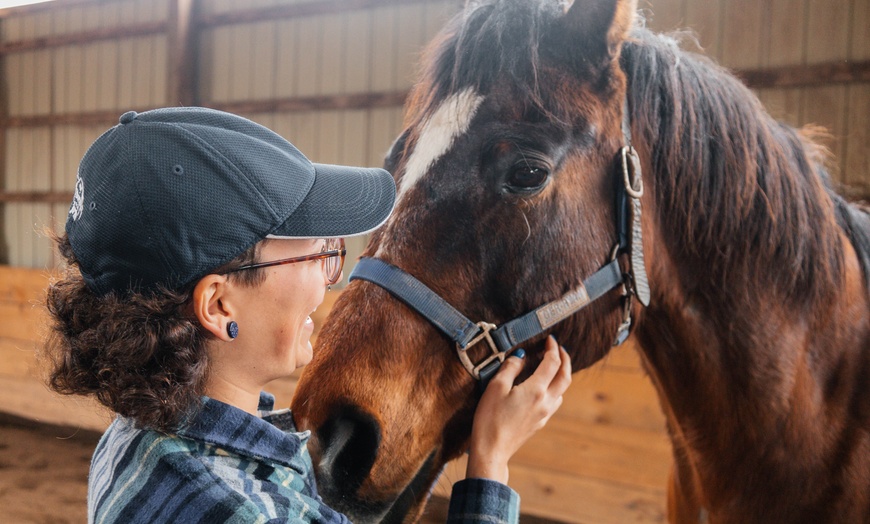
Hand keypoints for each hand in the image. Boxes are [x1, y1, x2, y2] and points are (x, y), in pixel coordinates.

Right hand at [466, 335, 571, 483]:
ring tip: (552, 365)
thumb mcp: (495, 387)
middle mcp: (546, 402)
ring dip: (561, 375)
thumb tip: (521, 356)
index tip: (550, 338)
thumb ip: (510, 368)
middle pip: (565, 377)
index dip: (553, 348)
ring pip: (562, 391)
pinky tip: (543, 387)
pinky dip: (554, 388)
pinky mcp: (539, 423)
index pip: (553, 363)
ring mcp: (544, 414)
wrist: (492, 451)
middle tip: (559, 348)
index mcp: (536, 390)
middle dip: (565, 360)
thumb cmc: (490, 419)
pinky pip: (554, 401)